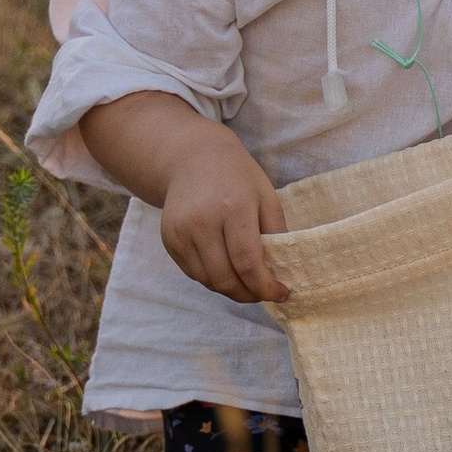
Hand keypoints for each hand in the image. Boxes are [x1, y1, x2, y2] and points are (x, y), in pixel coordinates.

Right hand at [159, 129, 289, 300]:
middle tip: (264, 293)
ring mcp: (181, 232)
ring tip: (247, 283)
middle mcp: (202, 222)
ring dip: (231, 290)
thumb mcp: (266, 195)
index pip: (247, 263)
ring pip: (208, 281)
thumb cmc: (237, 176)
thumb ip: (277, 232)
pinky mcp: (169, 240)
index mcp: (232, 208)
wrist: (191, 157)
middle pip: (226, 279)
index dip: (265, 287)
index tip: (281, 294)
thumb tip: (282, 271)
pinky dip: (213, 279)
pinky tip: (226, 268)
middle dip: (249, 295)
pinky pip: (193, 273)